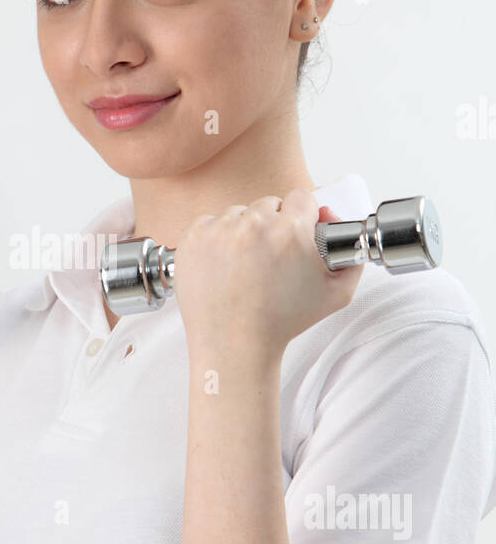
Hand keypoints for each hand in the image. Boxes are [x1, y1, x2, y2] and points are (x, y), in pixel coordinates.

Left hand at [172, 190, 364, 355]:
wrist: (234, 345)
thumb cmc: (282, 322)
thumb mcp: (337, 294)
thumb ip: (349, 255)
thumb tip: (335, 220)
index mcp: (290, 231)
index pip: (301, 198)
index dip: (302, 215)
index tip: (297, 231)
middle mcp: (253, 224)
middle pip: (269, 204)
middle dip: (273, 225)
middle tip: (271, 256)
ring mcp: (219, 230)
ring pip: (238, 214)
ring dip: (243, 231)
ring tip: (245, 265)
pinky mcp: (193, 238)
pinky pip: (209, 223)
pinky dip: (216, 239)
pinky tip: (224, 265)